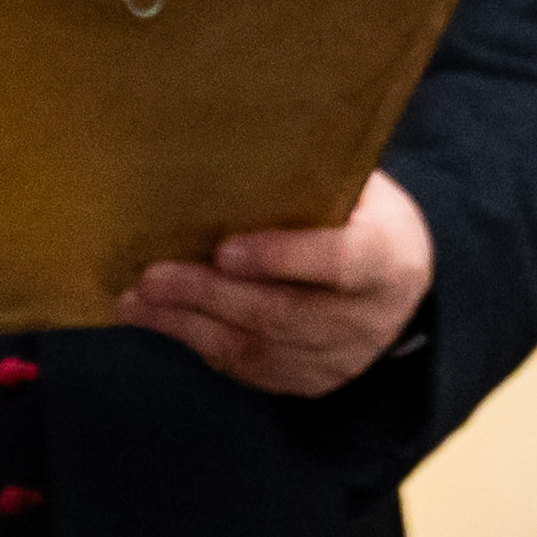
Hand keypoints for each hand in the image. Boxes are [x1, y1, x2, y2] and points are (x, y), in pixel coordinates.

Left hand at [123, 171, 432, 397]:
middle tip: (153, 276)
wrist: (400, 293)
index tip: (225, 249)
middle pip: (282, 313)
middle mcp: (365, 319)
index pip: (339, 262)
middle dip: (210, 295)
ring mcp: (337, 359)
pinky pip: (246, 368)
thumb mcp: (362, 193)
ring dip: (188, 323)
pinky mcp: (308, 381)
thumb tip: (233, 155)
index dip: (282, 258)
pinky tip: (159, 319)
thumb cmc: (367, 224)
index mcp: (387, 259)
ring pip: (255, 348)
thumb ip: (314, 183)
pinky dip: (197, 342)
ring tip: (137, 299)